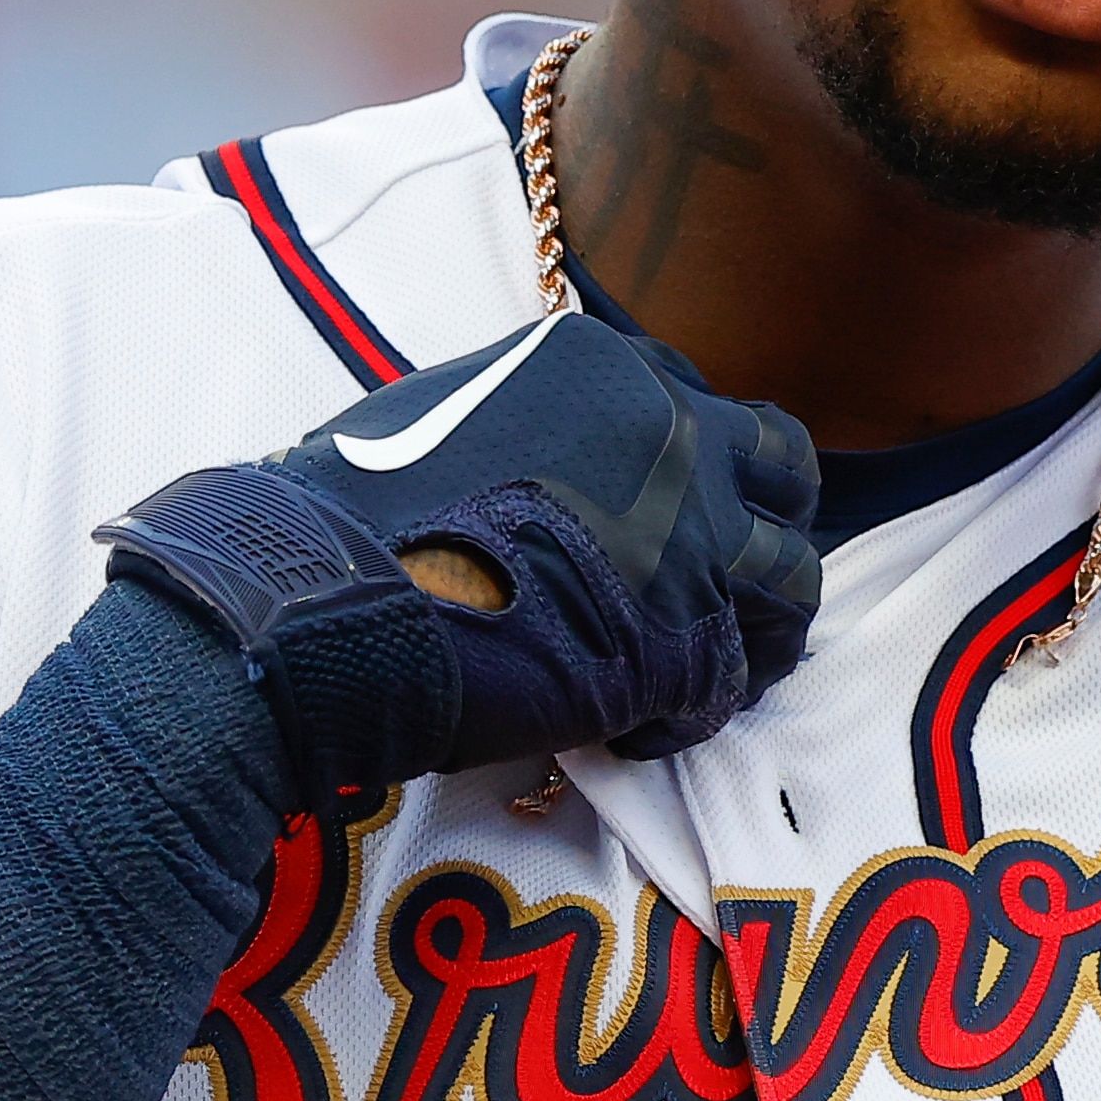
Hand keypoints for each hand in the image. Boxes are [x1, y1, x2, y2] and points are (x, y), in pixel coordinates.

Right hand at [100, 311, 822, 794]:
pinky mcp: (678, 643)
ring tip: (713, 670)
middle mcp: (671, 435)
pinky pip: (728, 684)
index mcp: (610, 369)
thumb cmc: (350, 514)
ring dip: (757, 629)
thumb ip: (541, 425)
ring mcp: (687, 539)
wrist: (311, 604)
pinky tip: (634, 731)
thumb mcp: (456, 413)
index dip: (703, 467)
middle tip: (736, 582)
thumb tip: (562, 465)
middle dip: (769, 525)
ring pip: (789, 581)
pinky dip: (692, 712)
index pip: (706, 406)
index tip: (683, 513)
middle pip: (785, 472)